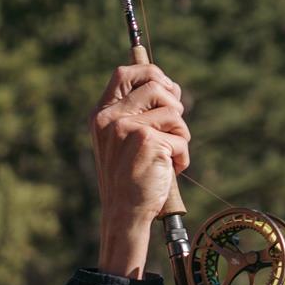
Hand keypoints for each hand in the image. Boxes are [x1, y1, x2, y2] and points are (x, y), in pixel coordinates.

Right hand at [88, 62, 190, 275]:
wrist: (124, 212)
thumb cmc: (130, 178)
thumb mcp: (124, 140)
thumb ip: (138, 113)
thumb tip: (169, 85)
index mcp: (101, 114)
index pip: (125, 73)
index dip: (151, 72)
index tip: (167, 88)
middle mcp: (110, 117)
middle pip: (156, 85)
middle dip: (174, 104)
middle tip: (174, 128)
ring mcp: (127, 128)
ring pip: (173, 111)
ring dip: (181, 133)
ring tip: (169, 154)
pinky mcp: (147, 141)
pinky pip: (181, 137)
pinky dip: (183, 155)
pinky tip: (169, 169)